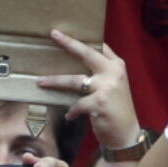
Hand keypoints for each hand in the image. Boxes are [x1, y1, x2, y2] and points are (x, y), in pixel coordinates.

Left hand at [38, 32, 139, 147]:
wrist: (127, 134)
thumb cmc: (117, 111)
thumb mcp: (114, 87)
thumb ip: (101, 74)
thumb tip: (77, 65)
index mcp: (117, 66)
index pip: (99, 47)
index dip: (82, 39)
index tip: (65, 32)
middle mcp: (113, 73)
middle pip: (86, 53)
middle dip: (68, 43)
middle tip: (53, 34)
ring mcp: (106, 87)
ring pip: (74, 80)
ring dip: (55, 81)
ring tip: (40, 82)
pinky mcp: (99, 103)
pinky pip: (77, 104)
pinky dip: (72, 111)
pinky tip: (69, 116)